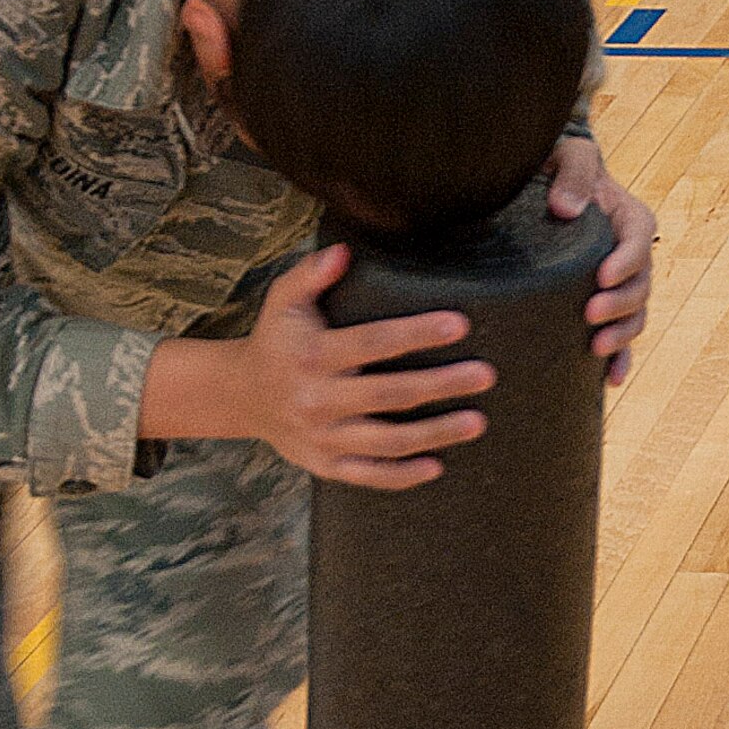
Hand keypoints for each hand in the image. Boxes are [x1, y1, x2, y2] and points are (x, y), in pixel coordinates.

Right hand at [231, 244, 495, 488]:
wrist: (242, 396)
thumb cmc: (277, 338)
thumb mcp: (283, 299)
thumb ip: (310, 273)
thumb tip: (343, 252)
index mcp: (312, 355)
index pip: (373, 342)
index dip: (417, 334)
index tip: (460, 325)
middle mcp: (317, 399)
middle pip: (389, 394)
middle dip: (441, 384)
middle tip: (485, 375)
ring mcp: (322, 437)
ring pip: (386, 441)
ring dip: (434, 434)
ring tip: (477, 421)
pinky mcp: (325, 465)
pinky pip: (368, 475)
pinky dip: (402, 476)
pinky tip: (437, 466)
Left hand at [547, 134, 653, 384]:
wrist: (544, 187)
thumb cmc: (559, 165)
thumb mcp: (569, 155)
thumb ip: (572, 173)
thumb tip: (566, 209)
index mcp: (630, 218)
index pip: (638, 241)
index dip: (626, 263)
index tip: (602, 276)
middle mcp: (631, 255)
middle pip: (641, 285)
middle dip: (621, 305)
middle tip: (591, 314)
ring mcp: (619, 284)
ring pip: (636, 315)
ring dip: (623, 336)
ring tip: (597, 349)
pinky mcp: (602, 303)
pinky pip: (619, 334)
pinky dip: (620, 359)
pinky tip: (610, 379)